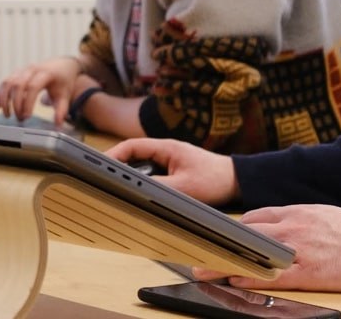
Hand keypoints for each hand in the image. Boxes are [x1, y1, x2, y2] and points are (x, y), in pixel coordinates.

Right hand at [0, 57, 87, 124]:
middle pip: (18, 85)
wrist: (62, 64)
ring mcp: (22, 70)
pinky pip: (5, 82)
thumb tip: (58, 125)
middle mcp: (32, 69)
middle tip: (19, 119)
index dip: (28, 102)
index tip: (27, 117)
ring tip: (7, 115)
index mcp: (45, 73)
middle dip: (15, 104)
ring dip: (4, 99)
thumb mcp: (65, 95)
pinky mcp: (16, 73)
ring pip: (8, 82)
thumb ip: (61, 110)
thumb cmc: (63, 81)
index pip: (33, 87)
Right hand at [107, 138, 237, 205]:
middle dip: (121, 168)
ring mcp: (171, 160)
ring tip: (126, 189)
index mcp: (165, 147)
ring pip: (144, 166)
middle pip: (133, 156)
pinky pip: (154, 174)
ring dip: (137, 177)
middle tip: (108, 181)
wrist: (240, 182)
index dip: (113, 155)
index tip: (100, 167)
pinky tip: (146, 194)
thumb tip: (135, 191)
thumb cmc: (216, 180)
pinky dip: (147, 182)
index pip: (130, 146)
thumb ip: (158, 187)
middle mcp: (166, 150)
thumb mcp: (185, 187)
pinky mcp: (176, 170)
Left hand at [194, 205, 340, 292]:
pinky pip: (275, 276)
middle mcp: (293, 228)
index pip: (253, 218)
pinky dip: (252, 278)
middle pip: (246, 233)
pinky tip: (236, 280)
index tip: (214, 237)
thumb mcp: (320, 214)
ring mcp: (300, 250)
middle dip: (220, 243)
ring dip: (226, 262)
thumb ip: (292, 218)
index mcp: (295, 212)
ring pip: (254, 254)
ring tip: (204, 268)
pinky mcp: (312, 272)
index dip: (231, 230)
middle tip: (198, 252)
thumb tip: (269, 224)